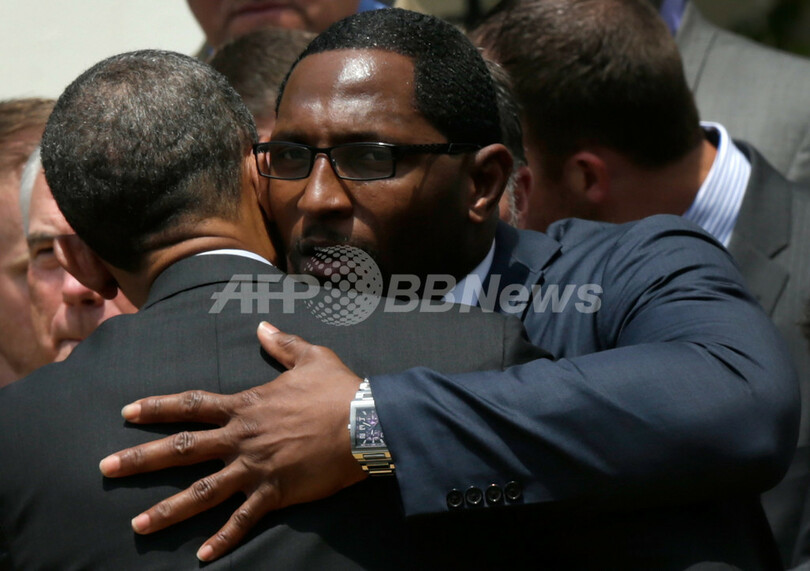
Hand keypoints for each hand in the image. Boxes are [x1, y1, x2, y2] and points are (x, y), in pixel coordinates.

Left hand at [99, 321, 366, 561]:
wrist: (367, 423)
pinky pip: (244, 519)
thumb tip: (263, 327)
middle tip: (105, 468)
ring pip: (203, 491)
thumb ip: (282, 344)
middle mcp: (242, 437)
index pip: (192, 404)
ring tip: (137, 524)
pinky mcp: (276, 491)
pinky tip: (203, 557)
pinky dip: (224, 538)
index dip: (157, 407)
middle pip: (182, 448)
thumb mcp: (312, 357)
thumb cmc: (340, 389)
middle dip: (140, 458)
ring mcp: (256, 467)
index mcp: (247, 405)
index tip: (126, 412)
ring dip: (168, 508)